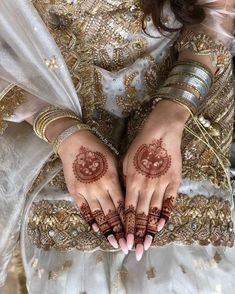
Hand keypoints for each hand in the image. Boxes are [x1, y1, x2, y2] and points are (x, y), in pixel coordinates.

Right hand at [47, 119, 127, 252]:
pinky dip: (91, 220)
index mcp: (111, 180)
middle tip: (126, 245)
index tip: (134, 233)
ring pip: (98, 215)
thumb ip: (119, 180)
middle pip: (111, 214)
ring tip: (114, 243)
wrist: (75, 144)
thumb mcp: (113, 162)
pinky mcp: (75, 192)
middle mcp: (100, 189)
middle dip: (120, 231)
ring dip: (107, 230)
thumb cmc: (98, 150)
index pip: (122, 206)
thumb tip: (126, 195)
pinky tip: (97, 229)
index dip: (128, 221)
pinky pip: (84, 209)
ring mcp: (86, 191)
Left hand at [123, 100, 189, 260]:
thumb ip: (125, 181)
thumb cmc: (140, 145)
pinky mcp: (174, 181)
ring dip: (151, 230)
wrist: (161, 132)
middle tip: (135, 251)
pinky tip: (161, 226)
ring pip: (155, 212)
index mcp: (131, 181)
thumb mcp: (126, 161)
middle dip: (137, 235)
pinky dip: (166, 214)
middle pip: (141, 215)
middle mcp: (146, 186)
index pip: (128, 211)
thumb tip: (125, 198)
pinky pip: (170, 202)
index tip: (124, 243)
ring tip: (147, 245)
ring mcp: (161, 185)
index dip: (127, 228)